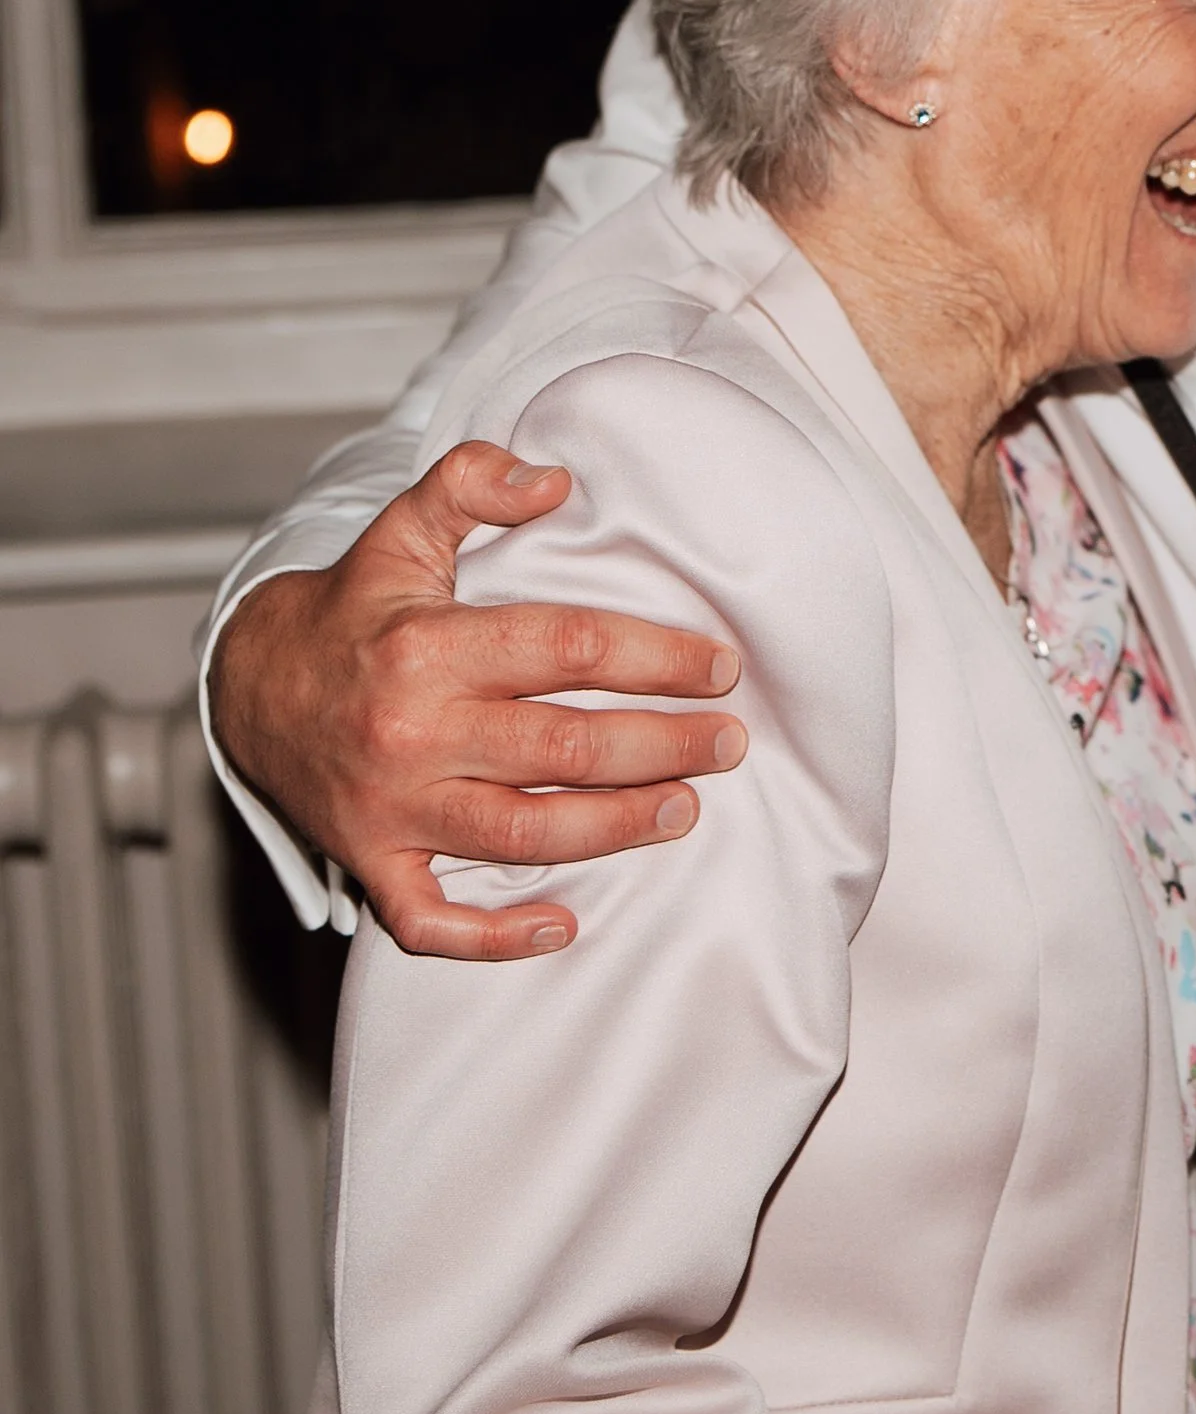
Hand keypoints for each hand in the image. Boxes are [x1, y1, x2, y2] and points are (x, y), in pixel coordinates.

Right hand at [208, 441, 748, 961]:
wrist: (247, 689)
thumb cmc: (349, 611)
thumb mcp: (400, 531)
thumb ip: (469, 485)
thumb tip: (553, 478)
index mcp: (427, 647)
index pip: (565, 647)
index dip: (654, 655)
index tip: (718, 665)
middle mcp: (411, 732)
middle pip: (563, 746)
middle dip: (662, 746)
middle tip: (729, 742)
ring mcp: (392, 807)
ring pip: (522, 832)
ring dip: (615, 827)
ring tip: (684, 810)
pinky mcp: (374, 863)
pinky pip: (431, 921)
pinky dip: (495, 935)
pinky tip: (565, 924)